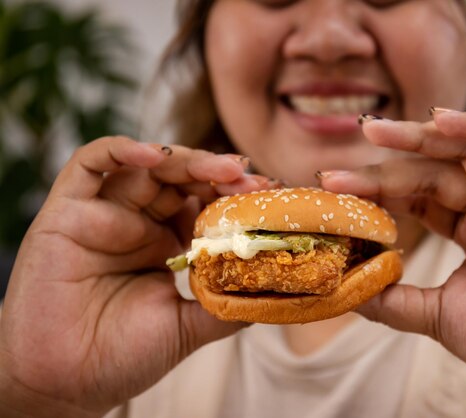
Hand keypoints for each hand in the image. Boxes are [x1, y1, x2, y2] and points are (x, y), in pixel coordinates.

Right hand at [0, 137, 274, 415]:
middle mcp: (136, 224)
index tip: (266, 195)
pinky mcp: (66, 211)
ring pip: (145, 167)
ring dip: (185, 160)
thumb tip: (277, 290)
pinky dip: (121, 150)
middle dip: (216, 174)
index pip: (202, 203)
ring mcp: (103, 214)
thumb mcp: (188, 327)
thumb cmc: (122, 357)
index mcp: (164, 244)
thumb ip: (228, 304)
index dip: (232, 195)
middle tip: (248, 178)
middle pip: (179, 179)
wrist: (64, 384)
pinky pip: (89, 164)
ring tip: (221, 169)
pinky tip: (156, 156)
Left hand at [321, 111, 465, 416]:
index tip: (333, 187)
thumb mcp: (436, 313)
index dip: (376, 188)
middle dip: (388, 158)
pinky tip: (439, 121)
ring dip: (423, 134)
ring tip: (375, 130)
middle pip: (435, 167)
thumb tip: (345, 288)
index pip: (416, 194)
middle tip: (340, 159)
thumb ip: (393, 298)